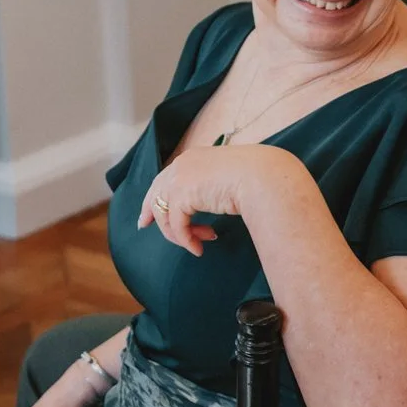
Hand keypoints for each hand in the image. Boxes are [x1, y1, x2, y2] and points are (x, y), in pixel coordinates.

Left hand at [138, 144, 293, 255]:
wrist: (262, 177)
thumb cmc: (255, 178)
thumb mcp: (227, 178)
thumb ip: (210, 187)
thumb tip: (205, 200)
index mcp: (193, 158)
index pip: (166, 178)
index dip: (155, 195)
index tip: (148, 212)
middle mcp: (182, 165)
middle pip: (156, 193)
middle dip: (150, 212)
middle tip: (144, 226)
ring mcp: (179, 178)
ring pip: (165, 214)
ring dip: (181, 234)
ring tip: (200, 243)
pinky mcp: (181, 195)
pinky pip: (177, 226)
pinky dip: (186, 240)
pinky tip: (199, 248)